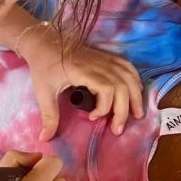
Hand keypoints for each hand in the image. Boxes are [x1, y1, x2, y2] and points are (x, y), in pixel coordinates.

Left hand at [21, 27, 143, 140]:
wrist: (44, 42)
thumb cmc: (43, 67)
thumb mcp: (43, 92)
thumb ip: (48, 115)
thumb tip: (45, 139)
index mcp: (82, 71)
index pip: (106, 89)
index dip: (104, 107)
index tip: (92, 118)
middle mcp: (98, 64)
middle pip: (121, 86)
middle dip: (123, 109)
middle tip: (118, 129)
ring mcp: (104, 59)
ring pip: (128, 76)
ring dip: (135, 96)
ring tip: (137, 114)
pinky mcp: (106, 56)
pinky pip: (127, 66)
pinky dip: (135, 79)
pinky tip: (137, 91)